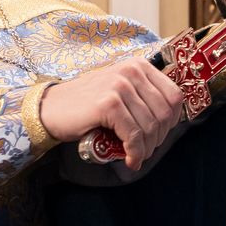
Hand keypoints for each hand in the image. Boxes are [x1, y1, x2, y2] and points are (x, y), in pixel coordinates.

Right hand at [38, 59, 182, 169]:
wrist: (51, 109)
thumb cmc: (86, 105)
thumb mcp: (120, 92)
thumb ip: (143, 97)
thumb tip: (170, 121)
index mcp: (138, 66)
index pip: (174, 96)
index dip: (172, 121)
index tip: (159, 135)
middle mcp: (131, 71)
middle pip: (165, 113)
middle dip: (159, 138)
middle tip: (145, 150)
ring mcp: (120, 86)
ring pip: (150, 126)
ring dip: (146, 149)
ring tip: (135, 156)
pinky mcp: (109, 104)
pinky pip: (134, 134)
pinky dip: (135, 152)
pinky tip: (130, 160)